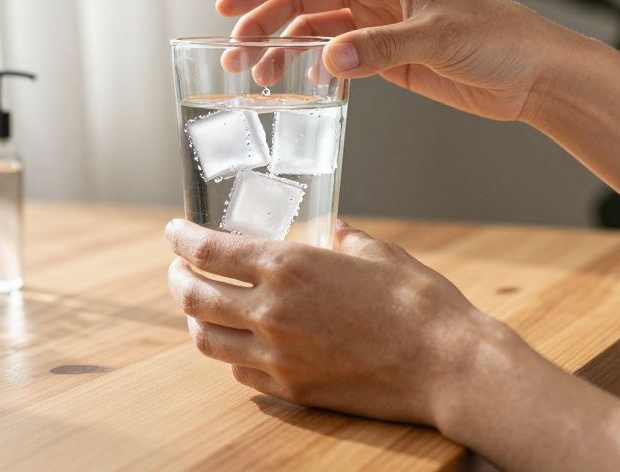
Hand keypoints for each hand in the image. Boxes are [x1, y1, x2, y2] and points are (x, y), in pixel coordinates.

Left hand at [164, 218, 512, 427]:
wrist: (446, 365)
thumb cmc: (417, 303)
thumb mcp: (377, 252)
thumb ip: (343, 238)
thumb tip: (333, 229)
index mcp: (288, 267)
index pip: (207, 252)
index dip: (181, 239)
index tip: (174, 231)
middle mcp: (271, 311)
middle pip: (193, 296)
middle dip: (176, 277)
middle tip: (178, 267)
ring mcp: (277, 356)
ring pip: (206, 340)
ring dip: (194, 319)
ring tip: (198, 306)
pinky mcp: (291, 389)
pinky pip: (239, 370)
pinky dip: (229, 352)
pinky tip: (238, 341)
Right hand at [218, 0, 585, 122]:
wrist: (532, 73)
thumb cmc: (497, 39)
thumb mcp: (437, 39)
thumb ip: (379, 48)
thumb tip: (327, 58)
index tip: (227, 6)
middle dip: (263, 22)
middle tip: (234, 54)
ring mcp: (376, 20)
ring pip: (312, 26)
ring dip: (281, 47)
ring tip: (256, 76)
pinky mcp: (384, 51)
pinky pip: (333, 53)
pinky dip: (309, 64)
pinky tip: (295, 83)